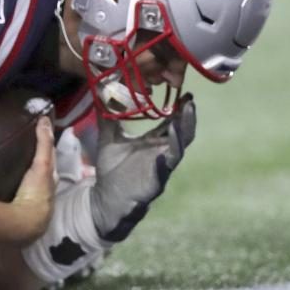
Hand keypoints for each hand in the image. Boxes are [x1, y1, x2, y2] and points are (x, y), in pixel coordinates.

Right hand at [9, 117, 57, 242]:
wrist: (22, 225)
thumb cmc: (35, 193)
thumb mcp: (42, 165)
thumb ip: (43, 144)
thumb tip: (45, 119)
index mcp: (50, 182)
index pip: (51, 161)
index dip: (47, 148)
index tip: (39, 135)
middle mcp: (43, 194)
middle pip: (40, 174)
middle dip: (34, 163)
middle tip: (22, 148)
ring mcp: (30, 204)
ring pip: (28, 185)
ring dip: (22, 176)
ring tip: (10, 164)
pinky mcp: (16, 212)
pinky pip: (15, 194)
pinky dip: (11, 187)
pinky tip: (1, 184)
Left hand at [90, 95, 196, 240]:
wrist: (106, 197)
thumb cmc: (112, 168)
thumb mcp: (108, 138)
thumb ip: (107, 118)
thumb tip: (99, 95)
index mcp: (153, 142)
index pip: (171, 122)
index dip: (179, 108)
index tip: (186, 92)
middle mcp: (161, 152)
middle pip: (182, 132)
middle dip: (187, 116)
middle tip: (190, 99)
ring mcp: (162, 165)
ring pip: (179, 147)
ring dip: (184, 130)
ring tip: (185, 114)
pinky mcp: (158, 179)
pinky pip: (168, 165)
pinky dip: (170, 153)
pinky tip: (170, 140)